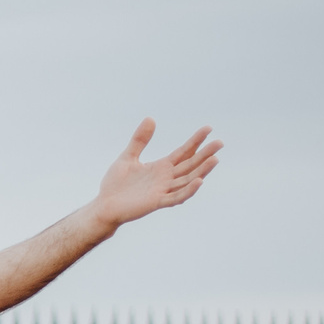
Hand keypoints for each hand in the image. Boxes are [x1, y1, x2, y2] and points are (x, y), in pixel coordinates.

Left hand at [86, 120, 220, 230]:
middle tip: (220, 142)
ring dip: (202, 171)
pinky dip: (188, 190)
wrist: (104, 206)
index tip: (208, 128)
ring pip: (188, 180)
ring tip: (215, 159)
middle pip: (190, 165)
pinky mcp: (156, 202)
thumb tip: (151, 118)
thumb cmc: (115, 184)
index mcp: (161, 167)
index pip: (183, 152)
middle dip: (205, 154)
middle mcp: (166, 179)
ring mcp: (163, 191)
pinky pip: (176, 197)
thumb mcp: (128, 157)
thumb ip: (140, 140)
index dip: (195, 141)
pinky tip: (199, 181)